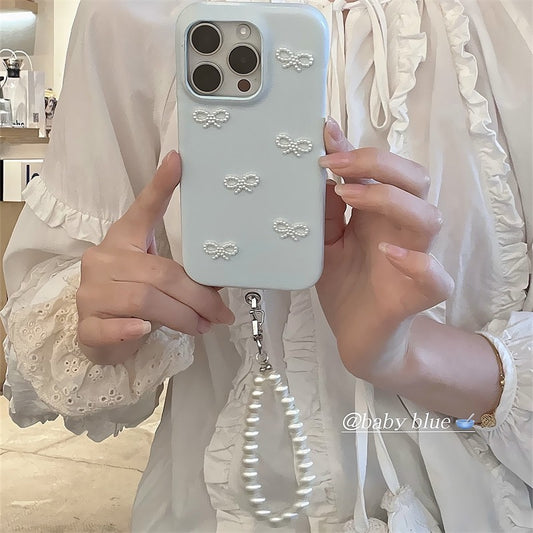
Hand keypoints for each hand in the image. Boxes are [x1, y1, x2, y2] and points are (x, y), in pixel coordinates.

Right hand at [76, 150, 234, 364]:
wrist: (99, 334)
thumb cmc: (132, 300)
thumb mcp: (156, 278)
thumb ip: (180, 273)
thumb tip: (220, 278)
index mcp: (123, 241)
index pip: (142, 210)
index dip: (160, 186)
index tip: (178, 160)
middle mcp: (102, 260)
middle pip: (158, 273)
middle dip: (197, 296)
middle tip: (219, 312)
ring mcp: (90, 292)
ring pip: (144, 300)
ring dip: (181, 316)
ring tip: (201, 326)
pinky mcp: (86, 324)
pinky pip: (109, 327)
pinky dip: (131, 330)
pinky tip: (145, 330)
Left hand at [316, 118, 453, 380]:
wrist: (356, 336)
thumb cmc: (344, 285)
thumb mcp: (324, 245)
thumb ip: (325, 215)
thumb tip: (319, 178)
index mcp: (377, 215)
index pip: (381, 171)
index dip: (356, 150)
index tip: (325, 134)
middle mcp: (399, 230)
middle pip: (415, 180)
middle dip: (378, 164)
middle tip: (334, 165)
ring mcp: (414, 261)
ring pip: (428, 218)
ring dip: (390, 200)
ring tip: (347, 197)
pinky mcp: (418, 296)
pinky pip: (436, 278)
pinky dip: (418, 263)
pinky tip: (389, 254)